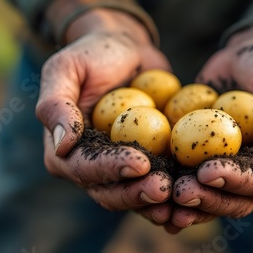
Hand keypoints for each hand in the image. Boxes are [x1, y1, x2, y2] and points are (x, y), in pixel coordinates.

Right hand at [36, 9, 173, 221]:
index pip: (84, 168)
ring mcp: (120, 169)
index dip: (111, 169)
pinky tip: (196, 192)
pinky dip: (176, 191)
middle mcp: (91, 167)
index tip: (140, 163)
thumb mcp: (66, 69)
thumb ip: (56, 105)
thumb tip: (62, 144)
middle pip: (110, 192)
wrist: (126, 51)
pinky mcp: (148, 164)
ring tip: (182, 198)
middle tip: (164, 189)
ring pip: (136, 194)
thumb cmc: (92, 55)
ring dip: (157, 201)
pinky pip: (161, 181)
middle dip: (137, 193)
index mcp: (63, 152)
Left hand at [168, 22, 252, 230]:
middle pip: (236, 200)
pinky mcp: (207, 164)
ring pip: (211, 199)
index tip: (206, 172)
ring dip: (186, 205)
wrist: (245, 58)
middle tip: (179, 192)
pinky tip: (146, 192)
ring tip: (159, 196)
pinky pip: (190, 182)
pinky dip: (171, 191)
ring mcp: (234, 174)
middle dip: (207, 199)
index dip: (237, 181)